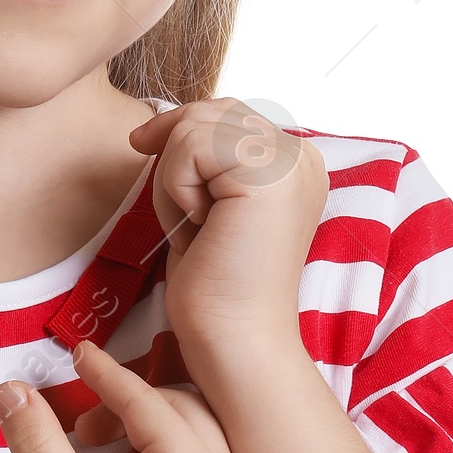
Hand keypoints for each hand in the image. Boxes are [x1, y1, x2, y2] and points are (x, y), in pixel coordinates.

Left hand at [127, 99, 328, 367]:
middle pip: (210, 111)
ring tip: (193, 230)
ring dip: (172, 182)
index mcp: (296, 164)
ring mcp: (291, 162)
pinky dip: (174, 190)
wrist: (232, 340)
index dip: (179, 132)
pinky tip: (197, 230)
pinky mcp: (269, 174)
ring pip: (195, 127)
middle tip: (185, 220)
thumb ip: (207, 159)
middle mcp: (302, 157)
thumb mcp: (209, 204)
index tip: (150, 158)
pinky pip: (189, 147)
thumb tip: (163, 120)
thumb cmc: (214, 286)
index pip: (226, 114)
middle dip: (174, 158)